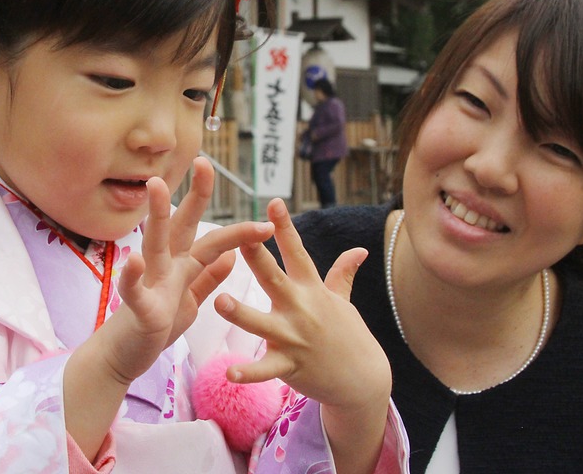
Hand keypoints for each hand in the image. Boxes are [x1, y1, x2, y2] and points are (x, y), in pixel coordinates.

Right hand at [64, 158, 273, 456]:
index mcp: (182, 267)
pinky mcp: (137, 309)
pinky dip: (132, 275)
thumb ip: (207, 278)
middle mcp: (165, 268)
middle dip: (196, 196)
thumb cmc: (153, 327)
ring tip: (157, 186)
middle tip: (206, 162)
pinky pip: (134, 290)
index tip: (265, 209)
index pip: (212, 238)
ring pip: (154, 245)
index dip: (237, 224)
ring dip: (156, 216)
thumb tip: (231, 255)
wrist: (122, 357)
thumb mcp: (189, 302)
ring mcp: (150, 284)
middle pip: (183, 226)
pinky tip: (132, 260)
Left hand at [213, 197, 390, 411]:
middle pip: (273, 278)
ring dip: (240, 313)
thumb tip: (359, 250)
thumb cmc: (349, 337)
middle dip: (256, 258)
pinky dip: (248, 373)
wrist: (363, 381)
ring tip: (220, 301)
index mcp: (311, 290)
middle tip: (238, 238)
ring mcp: (294, 338)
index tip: (273, 202)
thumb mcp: (344, 302)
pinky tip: (229, 374)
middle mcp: (300, 309)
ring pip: (261, 323)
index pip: (296, 252)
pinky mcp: (289, 366)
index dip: (284, 227)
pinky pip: (265, 370)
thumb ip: (342, 274)